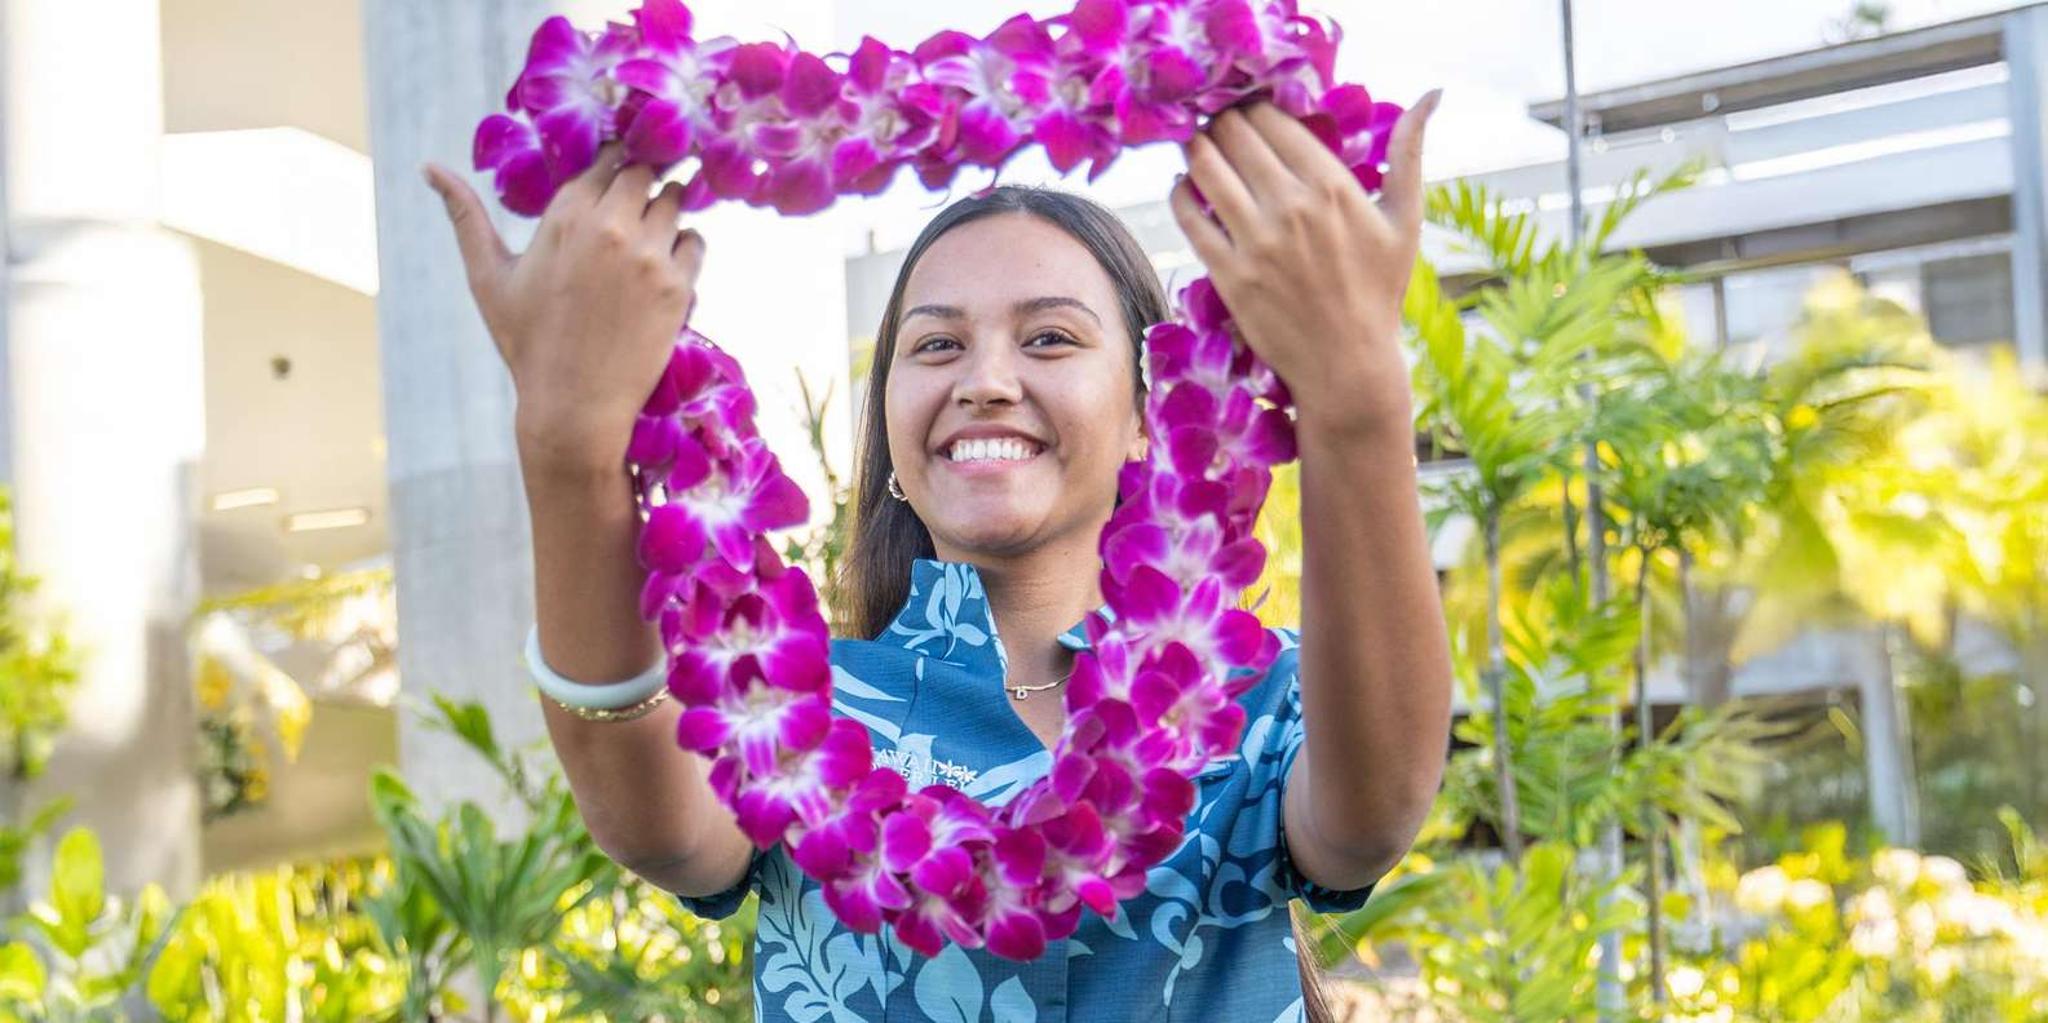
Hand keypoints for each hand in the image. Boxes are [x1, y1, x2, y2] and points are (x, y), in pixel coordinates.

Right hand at [423, 143, 705, 469]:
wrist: (573, 405)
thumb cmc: (527, 341)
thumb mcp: (489, 277)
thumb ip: (465, 215)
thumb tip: (429, 166)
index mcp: (567, 214)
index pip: (606, 157)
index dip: (612, 164)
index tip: (613, 179)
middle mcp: (612, 226)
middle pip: (645, 172)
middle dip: (641, 184)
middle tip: (633, 210)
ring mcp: (650, 255)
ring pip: (676, 201)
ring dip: (666, 212)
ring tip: (646, 240)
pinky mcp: (679, 285)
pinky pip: (696, 241)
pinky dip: (685, 248)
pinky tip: (664, 269)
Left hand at [1169, 92, 1439, 439]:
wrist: (1348, 363)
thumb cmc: (1379, 291)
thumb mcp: (1405, 221)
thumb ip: (1410, 154)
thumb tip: (1431, 95)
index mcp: (1333, 186)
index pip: (1274, 121)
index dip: (1254, 107)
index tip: (1248, 110)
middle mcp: (1292, 207)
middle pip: (1235, 135)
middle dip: (1221, 121)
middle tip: (1217, 124)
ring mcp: (1256, 241)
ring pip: (1206, 167)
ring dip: (1196, 148)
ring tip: (1198, 147)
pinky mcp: (1228, 273)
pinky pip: (1190, 216)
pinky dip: (1180, 193)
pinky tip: (1184, 187)